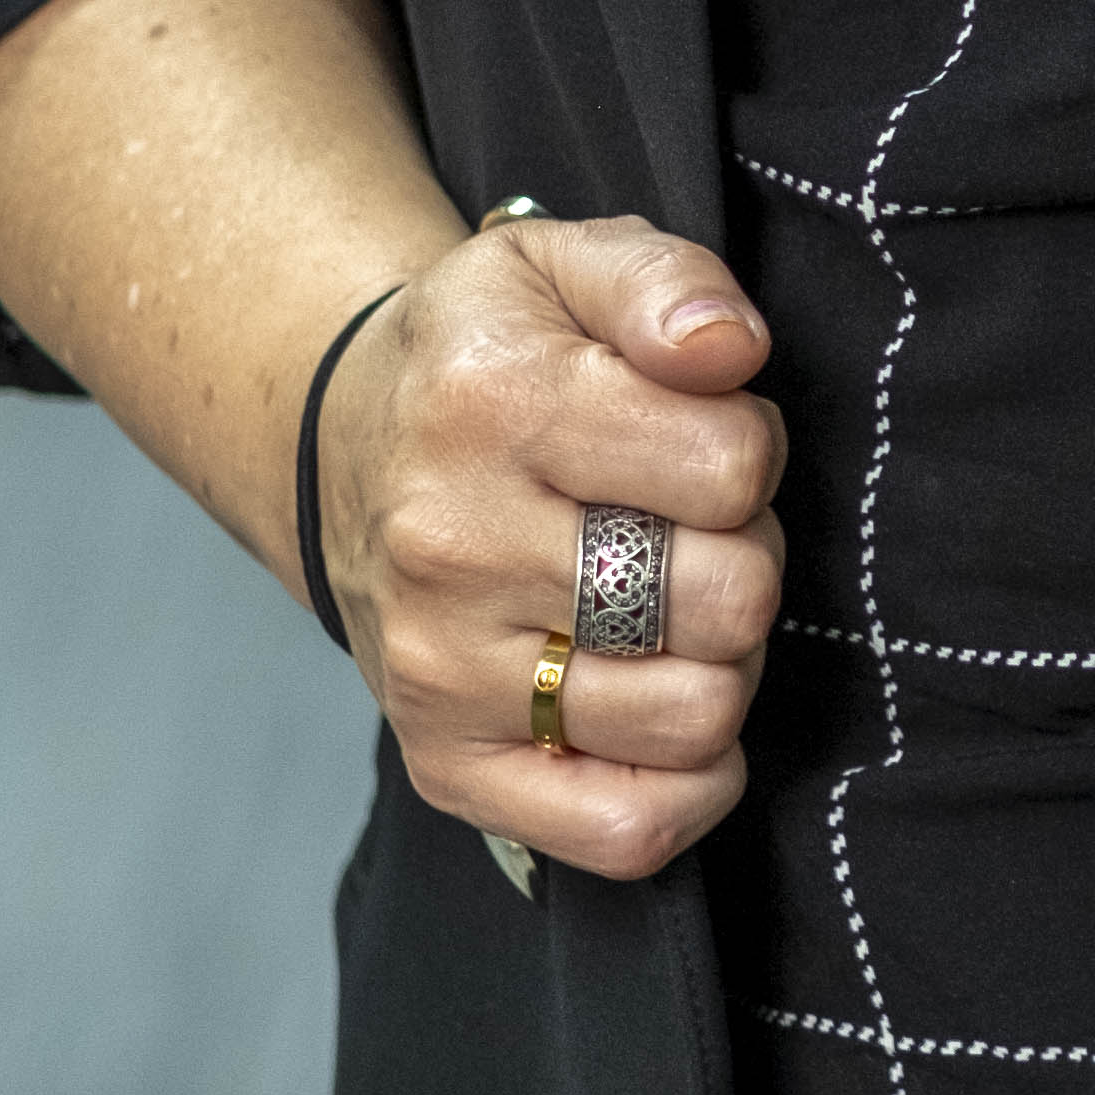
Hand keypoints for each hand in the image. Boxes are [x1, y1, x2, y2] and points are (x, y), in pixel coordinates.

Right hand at [323, 214, 784, 886]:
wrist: (343, 449)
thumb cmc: (484, 358)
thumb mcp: (560, 264)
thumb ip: (665, 282)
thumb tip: (729, 348)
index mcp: (488, 404)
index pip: (731, 466)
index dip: (750, 450)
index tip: (700, 440)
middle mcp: (449, 545)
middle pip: (729, 598)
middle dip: (744, 556)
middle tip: (687, 531)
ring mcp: (442, 671)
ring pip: (697, 715)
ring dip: (721, 662)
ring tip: (667, 609)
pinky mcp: (448, 767)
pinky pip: (628, 830)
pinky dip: (687, 784)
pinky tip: (663, 705)